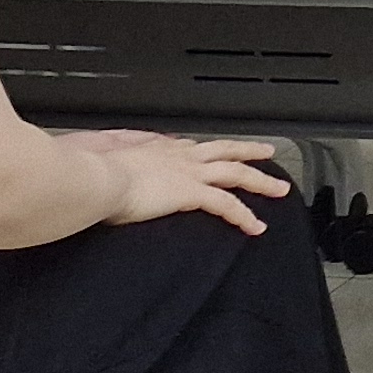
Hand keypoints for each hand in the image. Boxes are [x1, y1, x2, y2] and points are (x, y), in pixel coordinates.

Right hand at [84, 130, 288, 236]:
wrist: (97, 178)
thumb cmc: (93, 173)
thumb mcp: (102, 159)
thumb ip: (111, 161)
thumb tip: (104, 167)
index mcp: (157, 148)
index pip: (192, 146)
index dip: (207, 149)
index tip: (218, 150)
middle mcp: (179, 156)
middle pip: (224, 151)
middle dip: (248, 151)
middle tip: (267, 152)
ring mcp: (189, 172)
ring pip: (236, 173)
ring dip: (261, 181)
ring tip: (279, 189)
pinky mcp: (191, 192)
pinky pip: (227, 205)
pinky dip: (244, 215)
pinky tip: (256, 226)